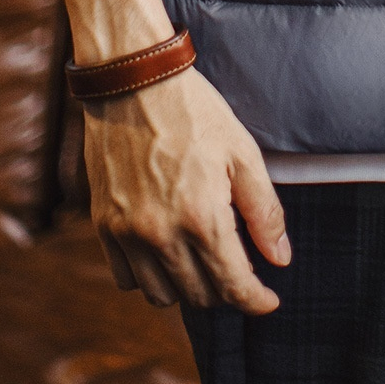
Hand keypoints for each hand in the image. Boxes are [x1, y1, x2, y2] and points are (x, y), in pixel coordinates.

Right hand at [84, 65, 290, 313]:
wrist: (134, 82)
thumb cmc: (195, 113)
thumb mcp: (243, 154)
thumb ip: (264, 211)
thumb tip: (280, 259)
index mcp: (202, 217)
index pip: (233, 285)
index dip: (256, 300)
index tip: (268, 300)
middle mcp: (161, 234)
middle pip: (200, 296)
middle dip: (226, 290)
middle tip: (239, 267)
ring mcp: (128, 233)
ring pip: (161, 295)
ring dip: (187, 288)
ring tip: (203, 260)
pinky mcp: (104, 225)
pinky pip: (126, 277)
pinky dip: (149, 277)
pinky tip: (167, 252)